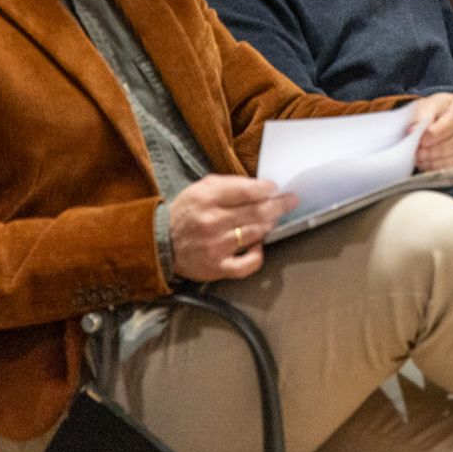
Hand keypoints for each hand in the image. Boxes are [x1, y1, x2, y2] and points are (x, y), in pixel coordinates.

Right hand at [168, 174, 294, 282]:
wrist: (162, 243)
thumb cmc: (186, 213)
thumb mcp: (201, 188)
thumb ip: (230, 184)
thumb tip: (260, 186)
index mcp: (207, 199)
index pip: (245, 191)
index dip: (266, 189)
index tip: (275, 188)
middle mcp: (212, 222)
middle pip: (255, 212)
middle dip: (278, 205)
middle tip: (290, 201)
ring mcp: (216, 247)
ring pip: (255, 234)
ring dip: (269, 225)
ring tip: (274, 218)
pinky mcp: (217, 267)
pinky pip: (247, 264)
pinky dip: (258, 255)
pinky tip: (259, 246)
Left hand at [411, 92, 452, 171]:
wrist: (436, 124)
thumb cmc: (433, 114)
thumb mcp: (425, 108)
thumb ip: (420, 117)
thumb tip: (413, 130)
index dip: (439, 131)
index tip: (422, 139)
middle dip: (439, 149)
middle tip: (419, 153)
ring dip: (440, 162)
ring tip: (422, 161)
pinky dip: (446, 172)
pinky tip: (431, 168)